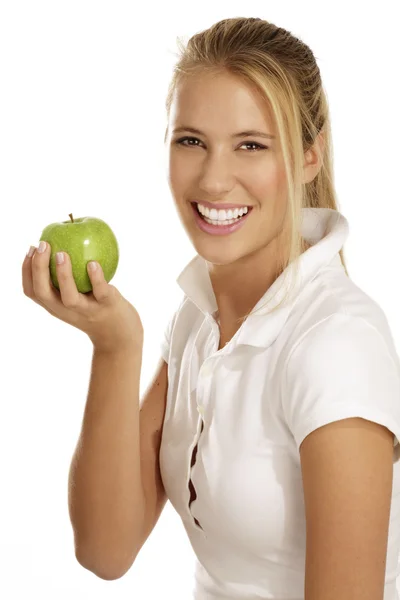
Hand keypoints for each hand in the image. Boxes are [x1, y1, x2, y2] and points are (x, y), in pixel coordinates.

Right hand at [22, 242, 143, 353]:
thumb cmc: (96, 310)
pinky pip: (100, 292)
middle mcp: (67, 310)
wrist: (120, 337)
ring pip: (69, 297)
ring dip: (63, 275)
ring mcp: (87, 310)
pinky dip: (96, 278)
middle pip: (44, 293)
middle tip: (42, 244)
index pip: (32, 291)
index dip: (26, 271)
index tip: (30, 249)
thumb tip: (60, 245)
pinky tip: (93, 263)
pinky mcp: (108, 307)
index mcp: (56, 306)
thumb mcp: (77, 299)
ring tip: (62, 254)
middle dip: (38, 269)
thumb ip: (67, 281)